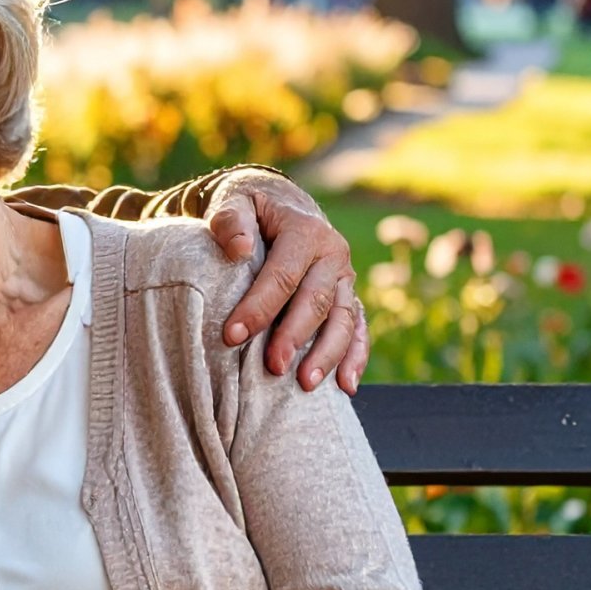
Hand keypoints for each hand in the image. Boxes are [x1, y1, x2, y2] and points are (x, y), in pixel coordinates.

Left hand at [205, 171, 367, 394]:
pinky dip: (356, 357)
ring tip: (305, 384)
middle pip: (316, 301)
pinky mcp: (348, 297)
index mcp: (306, 232)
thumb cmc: (251, 208)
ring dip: (327, 354)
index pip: (282, 275)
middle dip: (294, 336)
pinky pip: (359, 329)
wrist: (280, 205)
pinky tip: (346, 386)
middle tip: (272, 367)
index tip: (232, 335)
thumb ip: (231, 220)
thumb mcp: (235, 202)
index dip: (259, 306)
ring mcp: (344, 279)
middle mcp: (333, 255)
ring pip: (343, 320)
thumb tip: (239, 248)